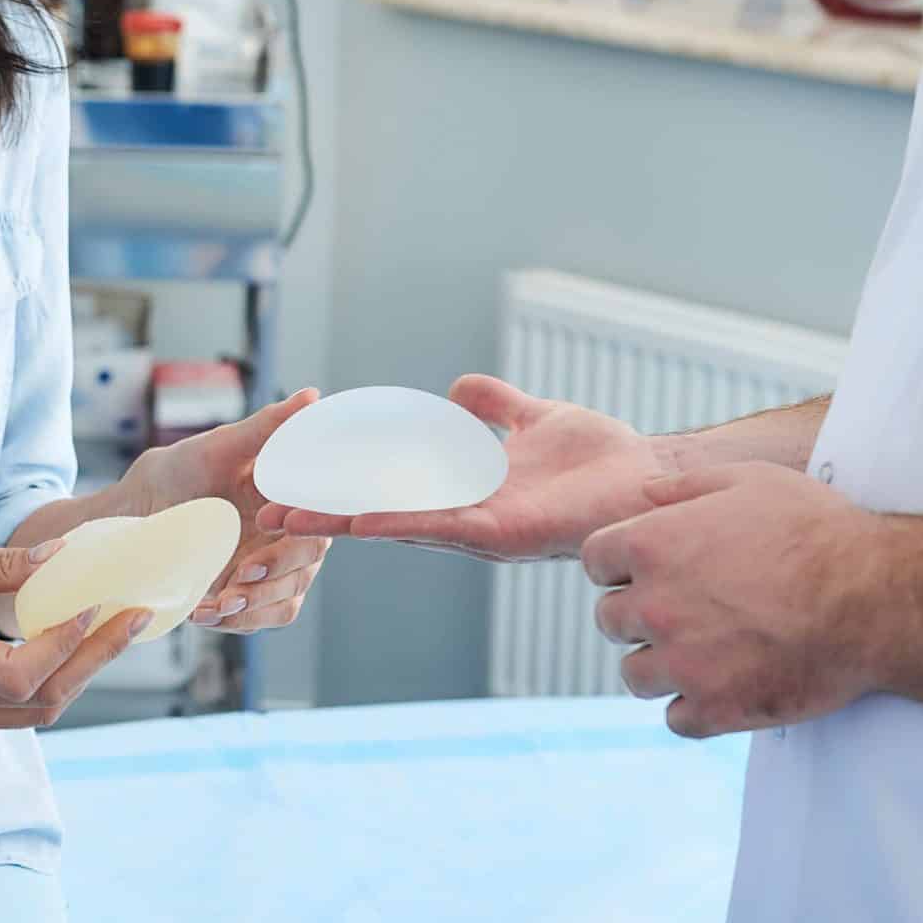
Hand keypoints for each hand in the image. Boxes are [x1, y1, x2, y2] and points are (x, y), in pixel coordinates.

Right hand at [0, 539, 144, 734]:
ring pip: (33, 714)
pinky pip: (13, 713)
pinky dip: (47, 684)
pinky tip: (65, 650)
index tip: (95, 602)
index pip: (23, 673)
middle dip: (95, 660)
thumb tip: (61, 557)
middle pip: (42, 702)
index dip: (67, 644)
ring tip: (110, 632)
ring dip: (77, 675)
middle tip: (133, 618)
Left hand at [124, 389, 333, 632]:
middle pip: (308, 562)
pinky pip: (261, 619)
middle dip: (277, 572)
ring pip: (287, 597)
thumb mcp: (217, 447)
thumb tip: (312, 396)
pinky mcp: (243, 597)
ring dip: (257, 604)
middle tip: (242, 572)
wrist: (130, 515)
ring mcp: (265, 569)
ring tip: (221, 602)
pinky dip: (239, 621)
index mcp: (286, 498)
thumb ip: (266, 428)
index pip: (318, 516)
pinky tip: (207, 612)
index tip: (267, 522)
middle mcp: (283, 534)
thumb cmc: (173, 472)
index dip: (301, 527)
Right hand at [267, 375, 676, 561]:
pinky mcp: (503, 533)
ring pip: (394, 523)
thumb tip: (454, 389)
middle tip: (268, 509)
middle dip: (324, 512)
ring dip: (341, 520)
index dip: (346, 481)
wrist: (654, 480)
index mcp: (466, 490)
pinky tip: (356, 520)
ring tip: (289, 517)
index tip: (300, 474)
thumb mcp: (535, 418)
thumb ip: (495, 406)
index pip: (392, 485)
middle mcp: (464, 516)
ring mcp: (480, 529)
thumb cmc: (605, 459)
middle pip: (379, 511)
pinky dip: (396, 522)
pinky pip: (439, 526)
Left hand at [583, 463, 889, 738]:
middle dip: (641, 615)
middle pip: (610, 619)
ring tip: (707, 654)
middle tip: (690, 612)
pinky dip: (696, 709)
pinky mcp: (715, 708)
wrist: (876, 598)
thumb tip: (642, 493)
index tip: (655, 571)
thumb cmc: (818, 531)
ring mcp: (681, 662)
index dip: (623, 566)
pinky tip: (726, 688)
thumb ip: (684, 485)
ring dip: (662, 666)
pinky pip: (677, 719)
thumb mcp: (749, 481)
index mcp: (651, 546)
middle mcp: (653, 605)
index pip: (596, 561)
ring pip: (635, 674)